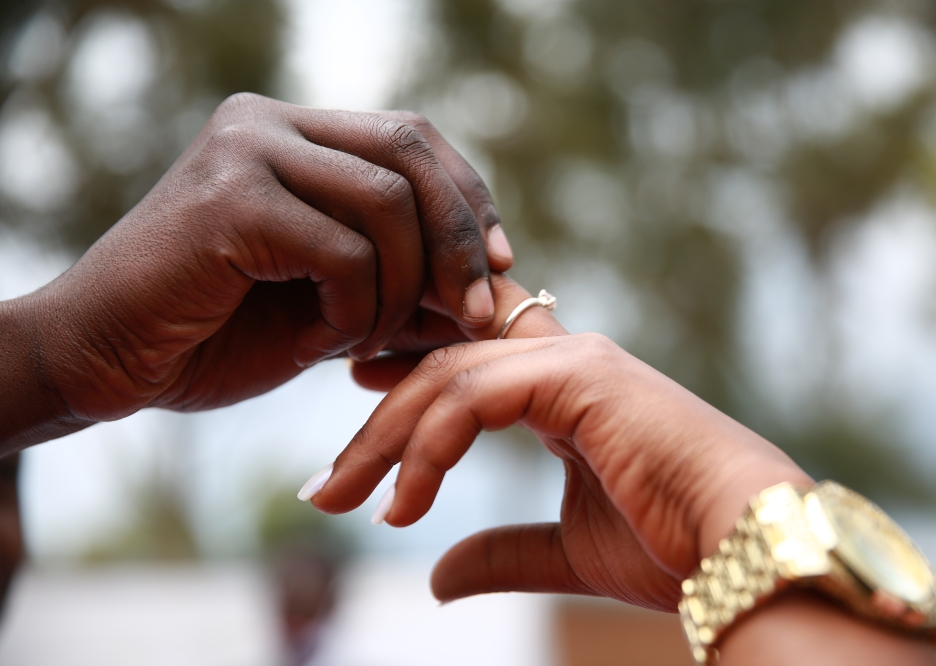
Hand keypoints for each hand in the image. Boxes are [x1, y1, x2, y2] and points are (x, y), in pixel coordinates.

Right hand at [0, 94, 513, 445]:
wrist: (108, 363)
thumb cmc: (217, 334)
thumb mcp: (334, 305)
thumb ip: (403, 285)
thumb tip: (495, 291)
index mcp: (293, 135)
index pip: (412, 139)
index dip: (468, 199)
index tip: (503, 263)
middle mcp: (269, 124)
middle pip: (411, 151)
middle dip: (459, 239)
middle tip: (476, 311)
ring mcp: (246, 153)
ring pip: (386, 203)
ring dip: (400, 290)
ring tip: (364, 341)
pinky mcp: (230, 200)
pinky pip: (344, 252)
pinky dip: (355, 310)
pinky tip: (320, 344)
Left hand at [311, 330, 808, 610]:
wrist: (744, 549)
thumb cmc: (674, 547)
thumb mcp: (564, 552)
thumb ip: (502, 553)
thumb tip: (435, 577)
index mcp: (565, 389)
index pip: (467, 360)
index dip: (406, 375)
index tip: (355, 418)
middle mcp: (566, 359)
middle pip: (441, 366)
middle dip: (376, 423)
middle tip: (325, 486)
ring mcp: (573, 360)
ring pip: (447, 376)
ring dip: (384, 439)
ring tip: (340, 500)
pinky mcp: (577, 375)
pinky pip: (473, 397)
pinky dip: (428, 448)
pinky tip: (402, 506)